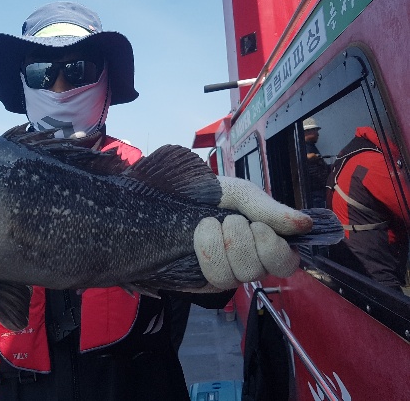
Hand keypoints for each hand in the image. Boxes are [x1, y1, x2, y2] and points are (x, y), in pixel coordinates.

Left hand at [192, 177, 308, 289]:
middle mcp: (249, 261)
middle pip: (260, 270)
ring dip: (224, 244)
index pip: (287, 262)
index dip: (274, 247)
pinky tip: (199, 235)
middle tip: (230, 220)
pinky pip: (216, 277)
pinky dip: (208, 251)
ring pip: (239, 276)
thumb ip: (269, 210)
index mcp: (264, 240)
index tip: (258, 226)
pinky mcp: (205, 280)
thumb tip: (306, 225)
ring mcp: (227, 273)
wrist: (168, 197)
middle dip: (242, 240)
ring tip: (211, 224)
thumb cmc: (207, 193)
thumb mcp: (239, 193)